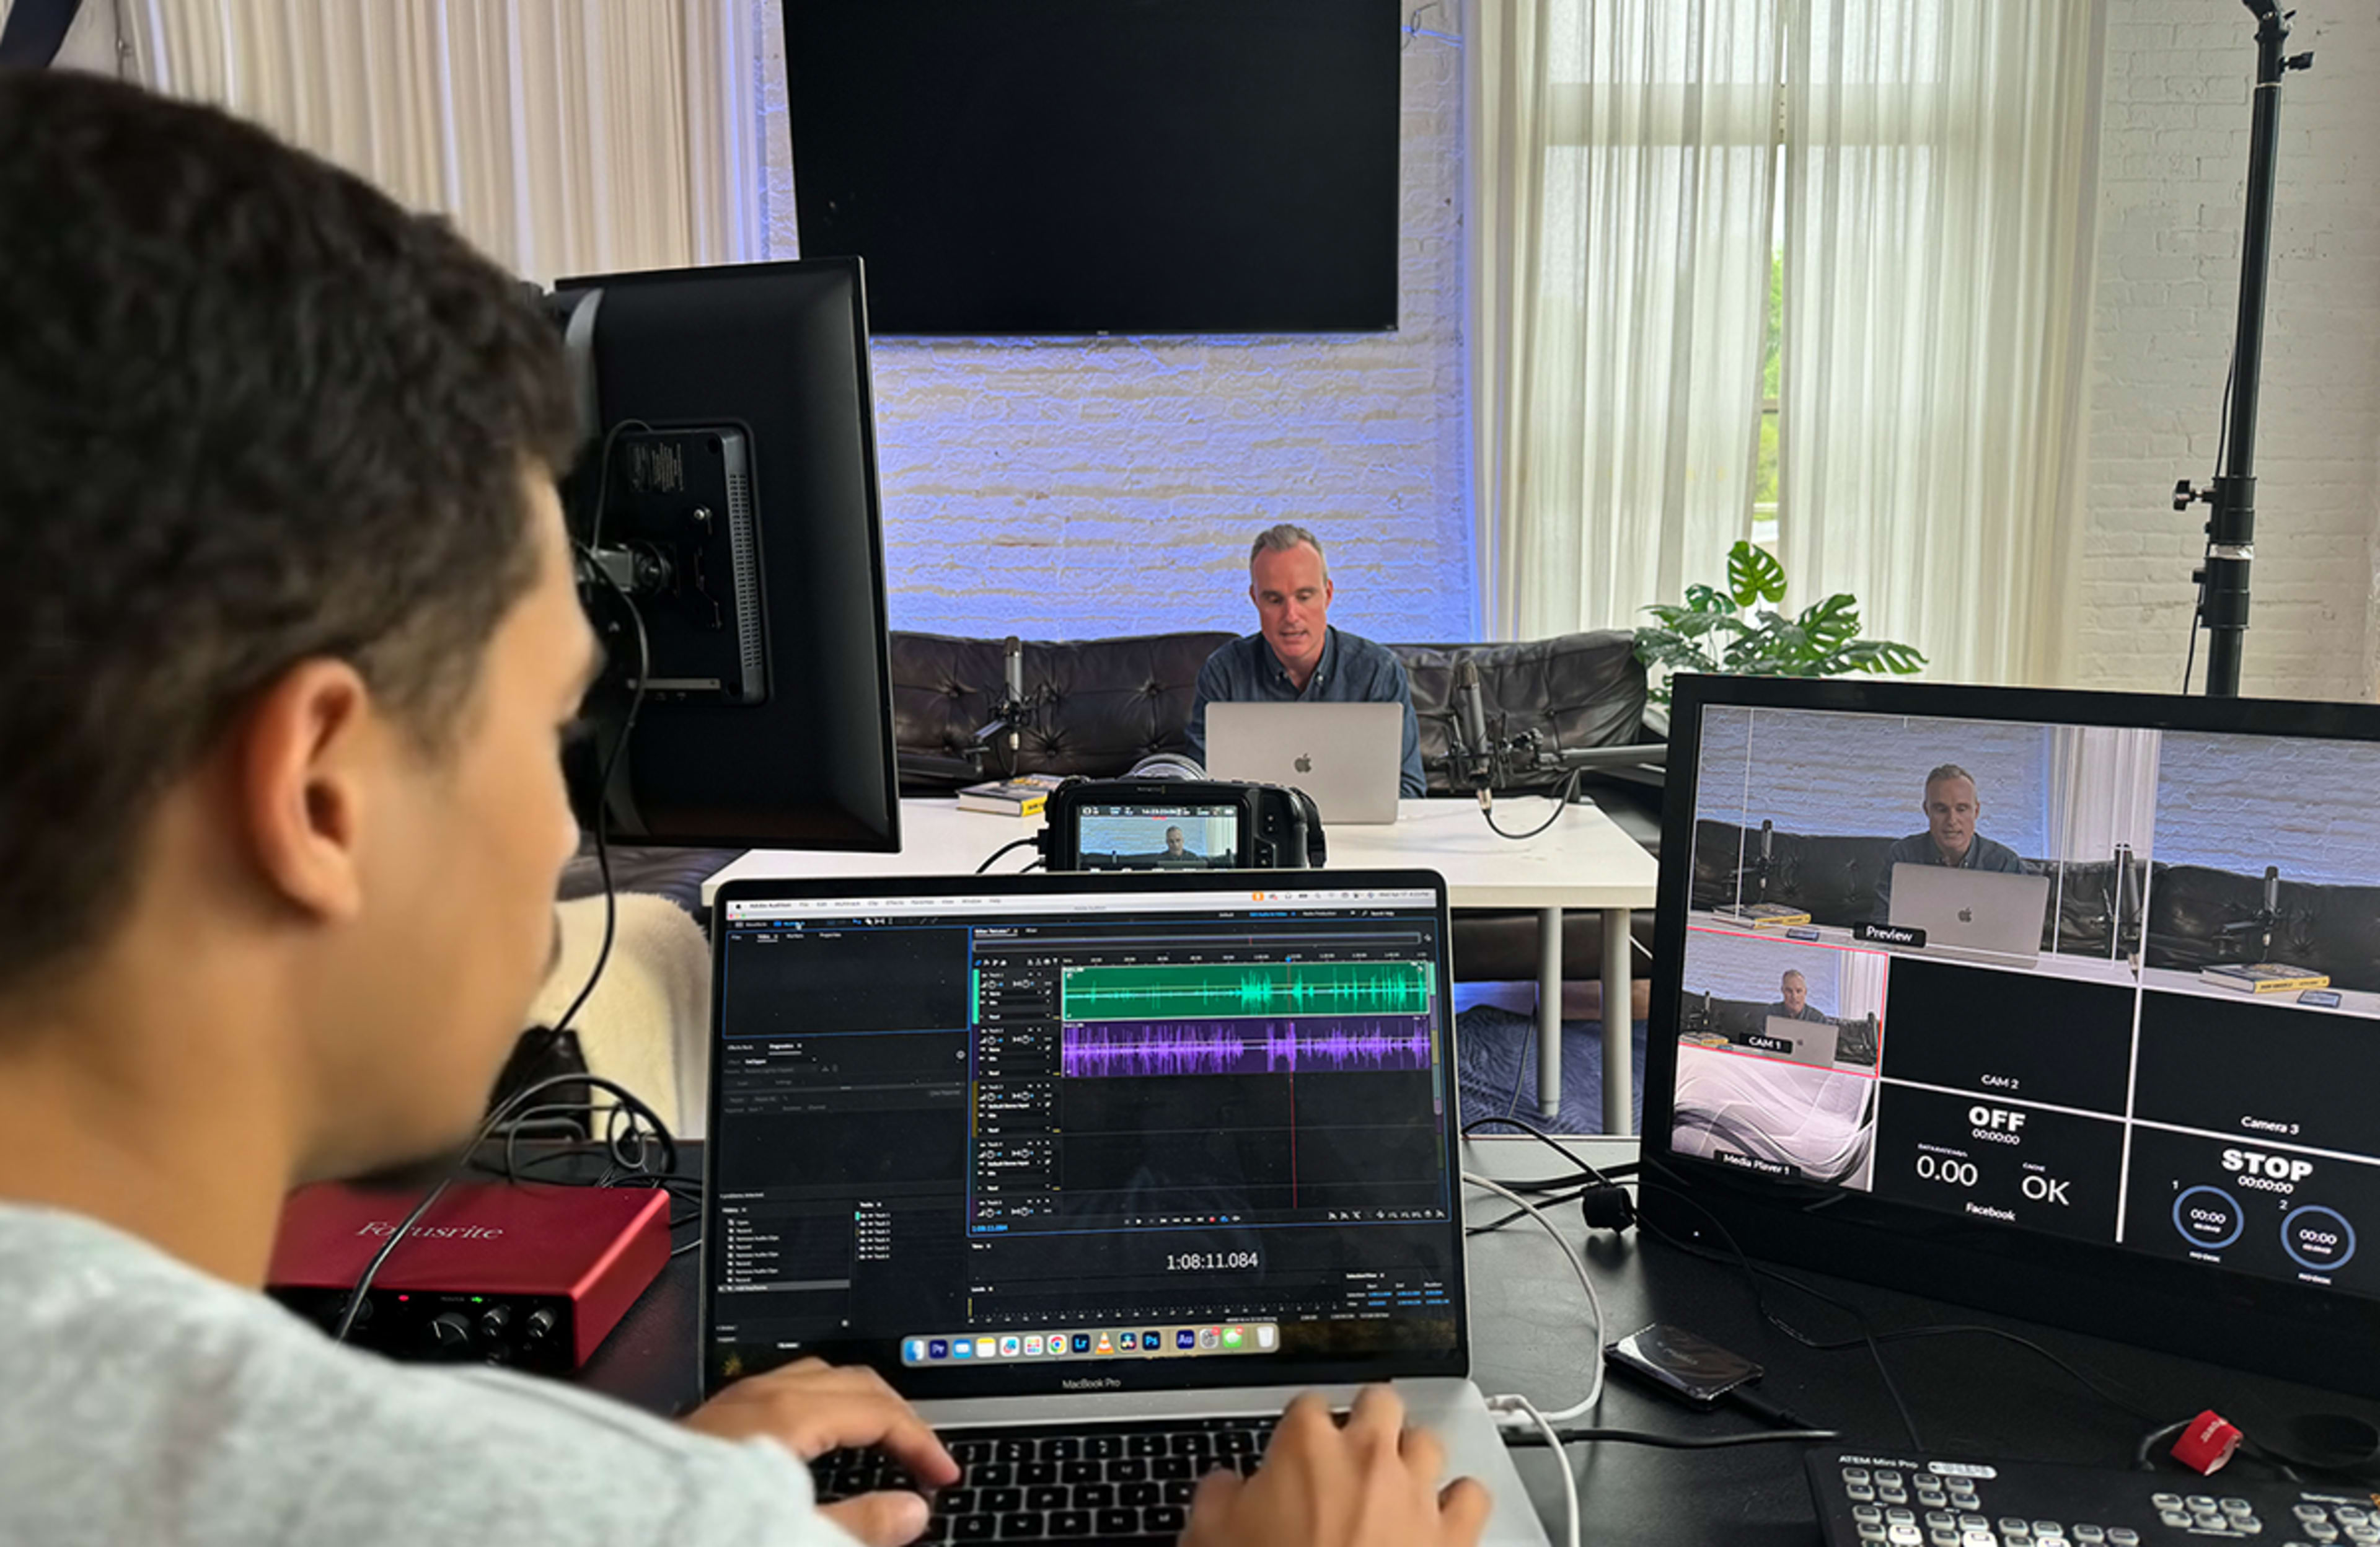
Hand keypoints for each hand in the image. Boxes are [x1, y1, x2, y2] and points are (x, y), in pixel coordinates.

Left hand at [681, 1357, 958, 1545]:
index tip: (943, 1474)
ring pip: (818, 1377)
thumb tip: (910, 1512)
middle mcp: (760, 1395)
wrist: (620, 1527)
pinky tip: (817, 1439)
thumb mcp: (788, 1531)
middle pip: (855, 1380)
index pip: (880, 1411)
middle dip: (898, 1414)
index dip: (921, 1442)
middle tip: (921, 1455)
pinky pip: (786, 1389)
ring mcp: (734, 1400)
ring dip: (859, 1404)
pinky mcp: (714, 1417)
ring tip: (879, 1440)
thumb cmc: (694, 1527)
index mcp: (787, 1415)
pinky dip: (824, 1406)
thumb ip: (857, 1523)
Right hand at [1182, 1386, 1490, 1546]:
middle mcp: (1366, 1457)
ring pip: (1427, 1440)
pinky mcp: (1452, 1532)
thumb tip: (1223, 1486)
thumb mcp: (1210, 1537)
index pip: (1307, 1404)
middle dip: (1367, 1419)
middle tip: (1351, 1449)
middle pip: (1378, 1402)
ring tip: (1395, 1480)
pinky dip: (1458, 1500)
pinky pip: (1471, 1494)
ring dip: (1412, 1456)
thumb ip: (1219, 1496)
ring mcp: (1414, 1492)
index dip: (1301, 1427)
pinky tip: (1441, 1513)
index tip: (1296, 1447)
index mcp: (1306, 1447)